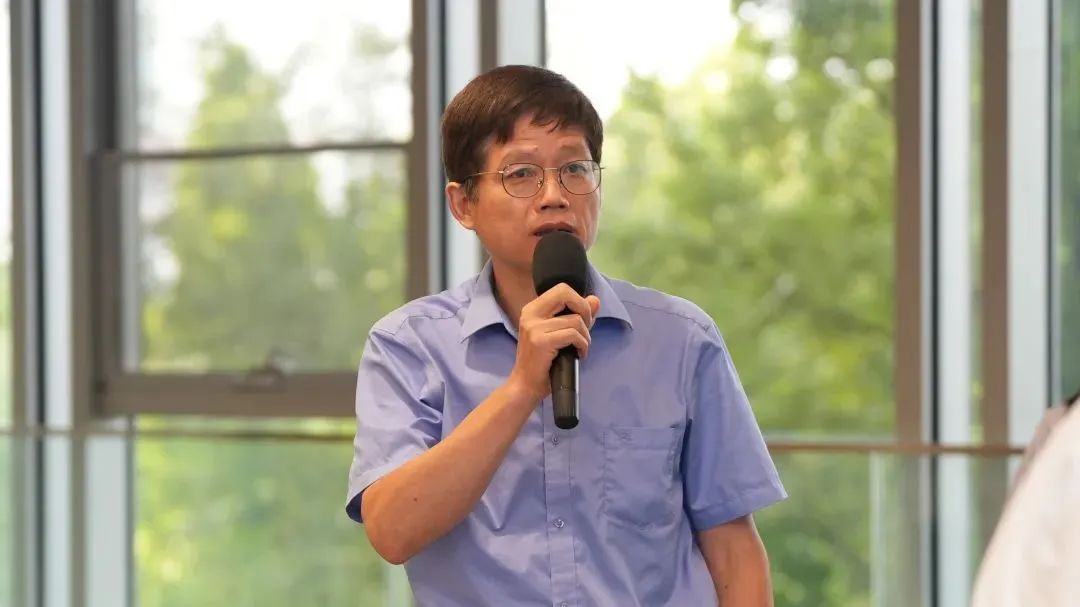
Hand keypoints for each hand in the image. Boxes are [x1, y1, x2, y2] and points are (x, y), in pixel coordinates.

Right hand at [506, 283, 600, 403]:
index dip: (578, 301)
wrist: (526, 386)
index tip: (583, 320)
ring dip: (585, 337)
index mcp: (532, 309)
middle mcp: (530, 314)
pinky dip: (582, 345)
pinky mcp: (540, 341)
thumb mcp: (561, 335)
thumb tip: (595, 299)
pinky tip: (579, 355)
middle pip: (566, 294)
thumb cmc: (543, 362)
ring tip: (580, 348)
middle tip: (585, 331)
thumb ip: (578, 315)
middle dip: (584, 311)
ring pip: (575, 320)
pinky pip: (573, 335)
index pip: (562, 289)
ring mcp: (534, 327)